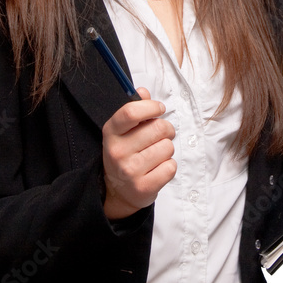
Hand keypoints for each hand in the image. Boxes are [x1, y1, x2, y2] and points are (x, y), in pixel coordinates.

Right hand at [102, 88, 176, 219]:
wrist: (119, 191)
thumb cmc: (126, 153)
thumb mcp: (124, 130)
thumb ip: (135, 108)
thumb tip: (143, 91)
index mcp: (111, 132)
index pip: (130, 112)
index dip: (151, 107)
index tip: (159, 109)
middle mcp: (117, 151)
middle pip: (158, 128)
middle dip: (166, 129)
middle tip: (161, 135)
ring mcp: (129, 171)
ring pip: (167, 147)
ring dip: (167, 149)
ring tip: (156, 154)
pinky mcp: (143, 187)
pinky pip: (171, 167)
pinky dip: (169, 166)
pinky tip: (157, 169)